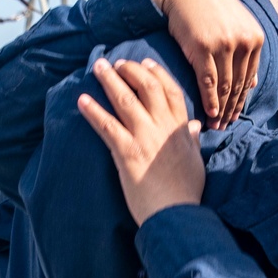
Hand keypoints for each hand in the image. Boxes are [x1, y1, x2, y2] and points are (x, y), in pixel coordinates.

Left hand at [78, 57, 205, 226]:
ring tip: (98, 68)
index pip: (170, 90)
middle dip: (130, 70)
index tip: (145, 63)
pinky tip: (82, 100)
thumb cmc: (186, 192)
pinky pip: (107, 126)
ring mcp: (144, 138)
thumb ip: (191, 140)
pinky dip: (93, 111)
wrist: (176, 215)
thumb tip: (193, 126)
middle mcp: (163, 128)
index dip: (157, 73)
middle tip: (116, 63)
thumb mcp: (195, 161)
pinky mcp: (127, 153)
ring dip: (110, 81)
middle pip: (147, 87)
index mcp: (179, 129)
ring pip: (126, 100)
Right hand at [145, 0, 261, 128]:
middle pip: (239, 85)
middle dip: (232, 110)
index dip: (241, 101)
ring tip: (215, 125)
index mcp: (255, 38)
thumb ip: (246, 52)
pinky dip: (210, 100)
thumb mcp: (235, 25)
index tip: (234, 117)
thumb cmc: (207, 7)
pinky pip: (209, 81)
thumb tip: (253, 83)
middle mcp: (244, 41)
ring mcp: (224, 44)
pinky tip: (208, 113)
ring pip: (225, 87)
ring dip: (221, 110)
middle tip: (225, 127)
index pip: (249, 78)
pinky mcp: (203, 47)